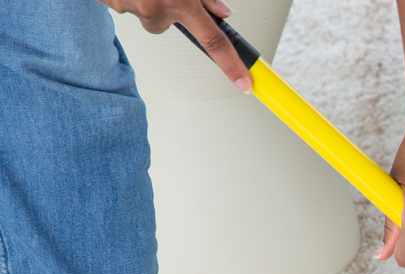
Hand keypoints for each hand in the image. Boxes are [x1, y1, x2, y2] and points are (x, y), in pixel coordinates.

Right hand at [99, 0, 250, 91]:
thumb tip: (220, 13)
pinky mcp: (108, 2)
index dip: (231, 64)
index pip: (214, 41)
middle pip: (167, 24)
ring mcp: (130, 7)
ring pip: (145, 13)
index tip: (244, 84)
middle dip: (166, 8)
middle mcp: (155, 9)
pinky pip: (123, 4)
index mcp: (180, 1)